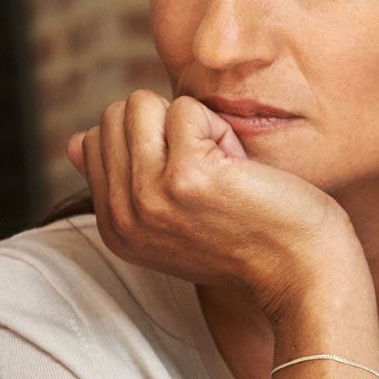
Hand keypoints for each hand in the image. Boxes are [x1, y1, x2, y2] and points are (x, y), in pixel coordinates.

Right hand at [67, 90, 364, 324]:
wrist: (303, 274)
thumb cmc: (251, 236)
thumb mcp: (173, 214)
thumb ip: (124, 179)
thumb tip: (75, 141)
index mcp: (113, 226)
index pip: (96, 138)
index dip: (152, 141)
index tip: (191, 182)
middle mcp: (121, 215)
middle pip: (116, 114)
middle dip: (168, 126)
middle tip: (211, 173)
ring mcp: (147, 197)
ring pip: (142, 104)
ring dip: (192, 124)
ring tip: (223, 170)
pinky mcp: (184, 177)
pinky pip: (187, 108)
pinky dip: (220, 129)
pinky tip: (240, 171)